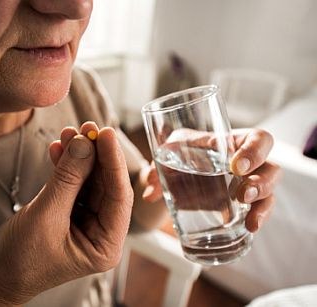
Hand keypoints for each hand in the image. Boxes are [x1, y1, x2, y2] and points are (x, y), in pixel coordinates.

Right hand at [0, 122, 132, 305]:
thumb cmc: (21, 260)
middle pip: (105, 185)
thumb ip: (67, 179)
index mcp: (106, 245)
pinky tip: (60, 148)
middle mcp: (102, 232)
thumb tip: (84, 143)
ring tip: (70, 133)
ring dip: (79, 156)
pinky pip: (74, 184)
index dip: (113, 162)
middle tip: (86, 128)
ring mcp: (88, 222)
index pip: (118, 196)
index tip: (106, 134)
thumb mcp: (46, 216)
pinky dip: (67, 166)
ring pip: (89, 181)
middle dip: (95, 154)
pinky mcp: (72, 212)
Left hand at [142, 128, 280, 232]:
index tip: (235, 167)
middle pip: (271, 168)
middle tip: (241, 194)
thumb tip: (149, 193)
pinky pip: (259, 211)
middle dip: (261, 182)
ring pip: (269, 192)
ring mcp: (247, 184)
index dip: (254, 150)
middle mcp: (246, 163)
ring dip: (263, 206)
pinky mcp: (243, 205)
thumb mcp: (169, 152)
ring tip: (251, 221)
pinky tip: (250, 229)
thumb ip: (158, 166)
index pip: (258, 139)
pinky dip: (257, 220)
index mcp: (232, 142)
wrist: (175, 175)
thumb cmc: (179, 154)